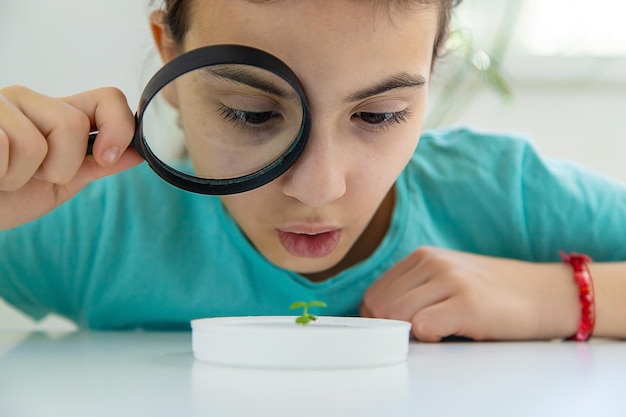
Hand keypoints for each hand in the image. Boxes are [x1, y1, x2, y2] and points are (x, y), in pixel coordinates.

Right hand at [0, 85, 142, 229]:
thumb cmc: (4, 198)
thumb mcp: (58, 184)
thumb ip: (95, 165)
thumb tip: (140, 153)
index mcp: (56, 114)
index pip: (108, 97)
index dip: (119, 126)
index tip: (106, 158)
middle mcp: (26, 100)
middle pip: (73, 124)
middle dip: (59, 166)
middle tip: (30, 175)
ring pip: (35, 142)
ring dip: (20, 176)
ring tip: (1, 176)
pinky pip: (2, 146)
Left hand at [361, 246, 579, 341]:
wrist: (546, 293)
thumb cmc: (493, 294)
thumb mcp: (448, 279)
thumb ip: (415, 290)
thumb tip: (376, 317)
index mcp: (423, 256)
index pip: (374, 293)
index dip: (379, 318)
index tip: (398, 331)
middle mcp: (433, 262)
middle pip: (380, 305)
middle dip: (390, 328)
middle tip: (416, 338)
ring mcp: (450, 280)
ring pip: (396, 314)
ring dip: (408, 334)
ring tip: (435, 334)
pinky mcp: (468, 303)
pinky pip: (422, 326)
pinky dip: (427, 338)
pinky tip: (447, 334)